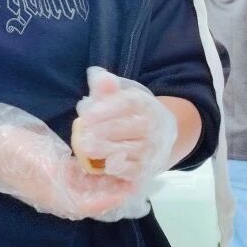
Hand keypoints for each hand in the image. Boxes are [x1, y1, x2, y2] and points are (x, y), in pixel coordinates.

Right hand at [0, 99, 134, 219]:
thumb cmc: (18, 158)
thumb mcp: (48, 170)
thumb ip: (73, 186)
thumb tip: (103, 197)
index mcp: (61, 199)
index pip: (97, 205)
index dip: (117, 196)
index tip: (134, 184)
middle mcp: (60, 196)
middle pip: (95, 197)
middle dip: (115, 187)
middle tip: (136, 171)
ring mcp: (56, 185)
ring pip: (89, 185)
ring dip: (106, 178)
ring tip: (125, 163)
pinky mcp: (52, 173)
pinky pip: (78, 175)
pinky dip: (93, 169)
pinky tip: (104, 156)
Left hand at [71, 67, 177, 184]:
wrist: (164, 137)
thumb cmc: (133, 115)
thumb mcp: (123, 97)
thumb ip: (108, 89)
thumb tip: (96, 76)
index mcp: (146, 105)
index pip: (129, 104)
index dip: (107, 109)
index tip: (86, 115)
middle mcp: (153, 126)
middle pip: (129, 127)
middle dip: (103, 132)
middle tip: (82, 136)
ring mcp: (153, 149)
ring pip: (131, 150)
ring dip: (107, 150)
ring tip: (86, 149)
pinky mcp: (148, 169)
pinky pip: (134, 170)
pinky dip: (119, 169)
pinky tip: (103, 166)